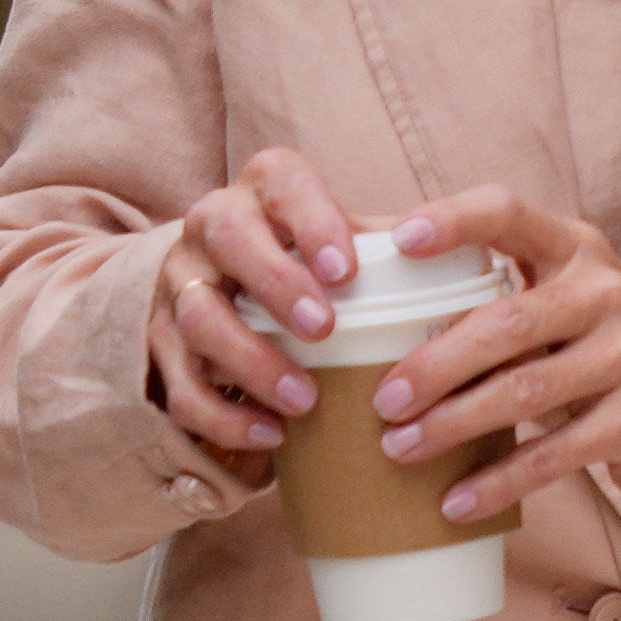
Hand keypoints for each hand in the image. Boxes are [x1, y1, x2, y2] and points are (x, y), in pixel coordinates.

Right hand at [146, 147, 363, 467]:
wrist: (216, 279)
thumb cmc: (304, 258)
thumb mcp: (338, 239)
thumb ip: (384, 246)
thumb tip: (460, 268)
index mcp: (264, 188)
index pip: (283, 185)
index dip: (312, 223)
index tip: (345, 269)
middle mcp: (212, 224)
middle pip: (228, 240)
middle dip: (275, 283)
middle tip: (324, 329)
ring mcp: (179, 282)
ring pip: (200, 316)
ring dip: (252, 361)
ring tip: (305, 400)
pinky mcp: (160, 341)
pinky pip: (181, 383)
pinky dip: (225, 415)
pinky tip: (271, 434)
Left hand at [369, 186, 620, 523]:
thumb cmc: (594, 348)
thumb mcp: (555, 300)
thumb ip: (482, 283)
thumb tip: (362, 250)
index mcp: (574, 248)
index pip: (509, 213)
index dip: (454, 222)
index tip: (400, 242)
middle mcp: (607, 290)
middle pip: (506, 321)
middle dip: (434, 364)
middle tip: (381, 401)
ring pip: (525, 390)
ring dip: (453, 425)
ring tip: (399, 449)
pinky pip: (555, 453)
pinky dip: (499, 481)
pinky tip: (456, 502)